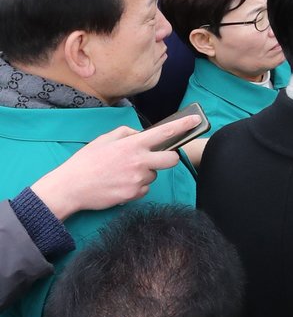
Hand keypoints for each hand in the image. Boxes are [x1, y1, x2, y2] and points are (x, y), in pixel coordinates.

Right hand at [30, 118, 185, 219]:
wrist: (72, 187)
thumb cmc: (86, 161)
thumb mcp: (105, 139)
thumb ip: (126, 133)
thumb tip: (139, 134)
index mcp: (133, 145)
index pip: (164, 133)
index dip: (182, 126)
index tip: (196, 121)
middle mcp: (139, 162)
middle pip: (171, 160)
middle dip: (169, 158)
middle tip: (157, 158)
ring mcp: (138, 180)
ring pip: (154, 175)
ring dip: (145, 173)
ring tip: (123, 173)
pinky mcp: (133, 195)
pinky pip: (144, 189)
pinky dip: (137, 186)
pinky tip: (120, 183)